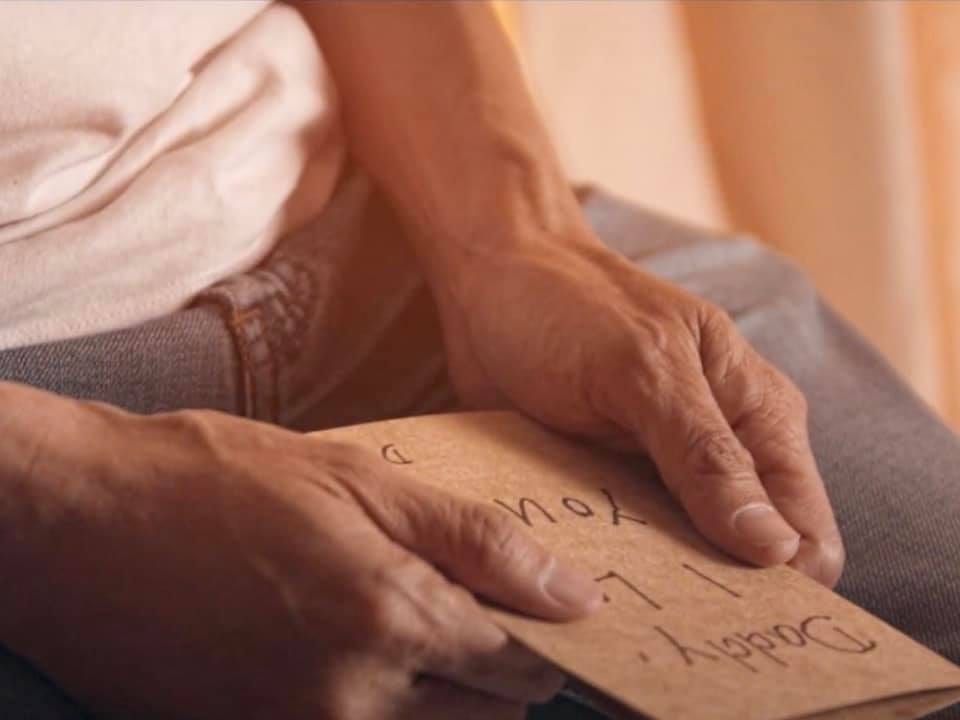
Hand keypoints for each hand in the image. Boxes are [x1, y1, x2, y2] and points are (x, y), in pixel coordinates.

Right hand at [0, 388, 600, 719]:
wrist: (80, 523)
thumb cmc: (217, 479)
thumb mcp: (357, 479)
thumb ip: (476, 541)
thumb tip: (577, 593)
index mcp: (390, 619)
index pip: (521, 664)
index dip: (547, 633)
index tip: (551, 608)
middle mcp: (355, 700)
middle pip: (486, 712)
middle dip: (500, 662)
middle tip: (472, 598)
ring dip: (447, 688)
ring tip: (406, 610)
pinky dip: (385, 703)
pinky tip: (353, 639)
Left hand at [432, 228, 843, 586]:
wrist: (495, 280)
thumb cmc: (571, 305)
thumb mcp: (641, 369)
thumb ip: (705, 454)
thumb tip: (774, 549)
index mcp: (758, 415)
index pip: (803, 531)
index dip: (779, 583)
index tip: (726, 622)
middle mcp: (723, 451)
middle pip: (748, 556)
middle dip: (716, 592)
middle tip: (661, 618)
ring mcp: (665, 472)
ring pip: (685, 558)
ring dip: (657, 582)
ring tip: (616, 601)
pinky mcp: (612, 483)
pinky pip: (627, 543)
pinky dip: (612, 563)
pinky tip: (582, 576)